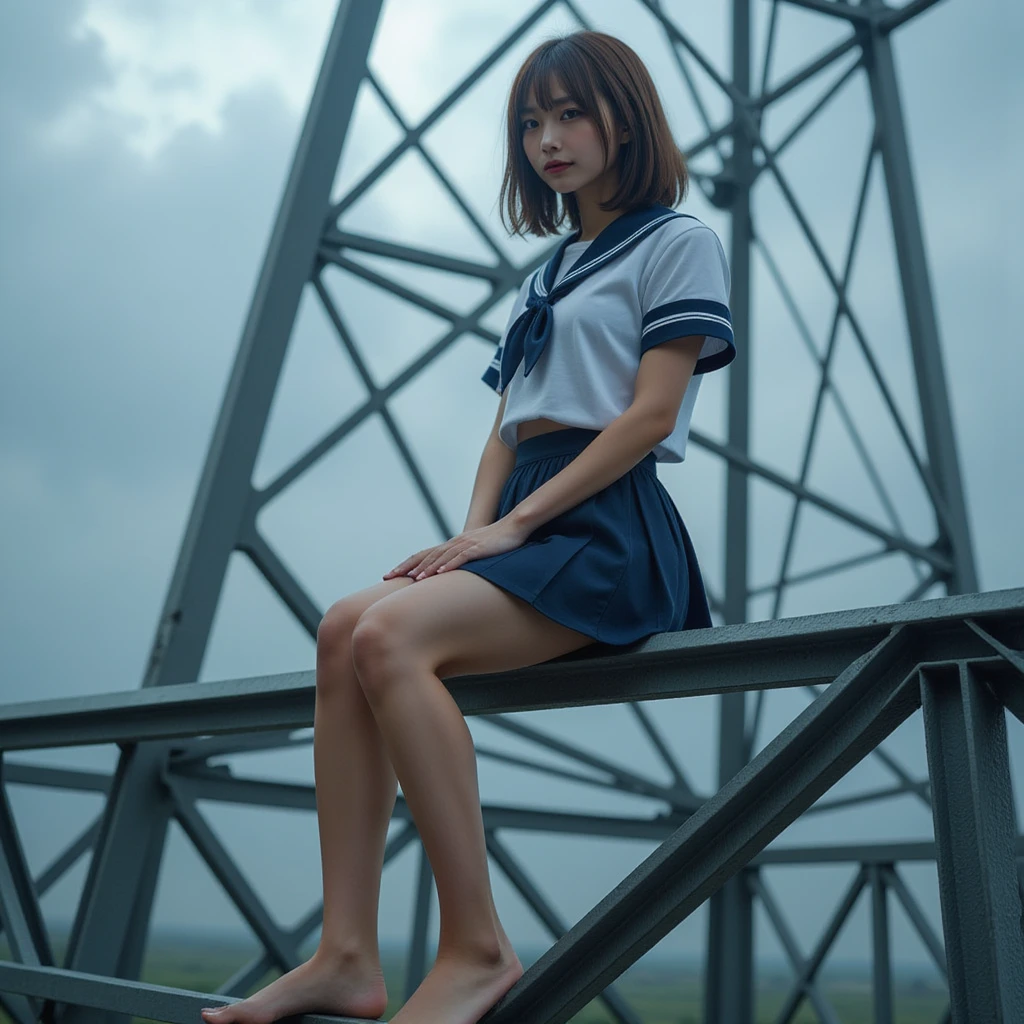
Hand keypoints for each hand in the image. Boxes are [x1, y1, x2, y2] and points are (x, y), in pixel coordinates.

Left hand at [383, 518, 529, 581]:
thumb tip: (448, 575)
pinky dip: (449, 565)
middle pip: (426, 555)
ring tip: (413, 579)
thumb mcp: (474, 551)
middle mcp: (454, 543)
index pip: (423, 555)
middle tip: (389, 577)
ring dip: (427, 568)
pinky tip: (441, 573)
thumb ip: (460, 560)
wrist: (514, 527)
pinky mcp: (478, 548)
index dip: (406, 564)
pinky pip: (461, 557)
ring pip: (441, 557)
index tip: (390, 575)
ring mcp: (466, 544)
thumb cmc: (496, 541)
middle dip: (407, 566)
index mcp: (451, 545)